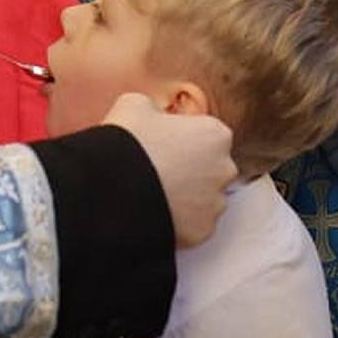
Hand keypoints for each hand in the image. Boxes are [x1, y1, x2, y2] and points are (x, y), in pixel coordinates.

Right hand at [104, 93, 235, 247]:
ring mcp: (215, 204)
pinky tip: (154, 212)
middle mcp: (224, 169)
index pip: (206, 134)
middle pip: (210, 168)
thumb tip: (154, 118)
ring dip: (185, 198)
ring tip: (152, 194)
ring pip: (203, 199)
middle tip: (156, 170)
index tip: (162, 144)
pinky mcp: (202, 233)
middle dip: (189, 170)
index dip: (182, 139)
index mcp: (215, 134)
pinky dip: (178, 222)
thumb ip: (156, 109)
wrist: (113, 192)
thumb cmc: (128, 144)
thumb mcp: (135, 104)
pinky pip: (192, 225)